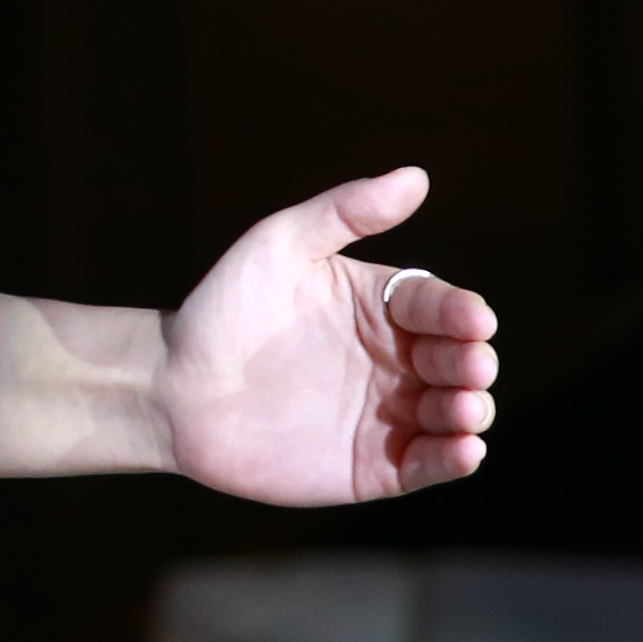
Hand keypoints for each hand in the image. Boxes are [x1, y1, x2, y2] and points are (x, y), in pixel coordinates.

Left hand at [161, 166, 499, 504]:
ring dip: (471, 410)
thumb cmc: (221, 310)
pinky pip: (428, 463)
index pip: (441, 306)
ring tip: (464, 408)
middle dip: (472, 362)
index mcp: (382, 306)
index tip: (472, 319)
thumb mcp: (277, 245)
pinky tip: (462, 450)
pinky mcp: (377, 465)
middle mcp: (397, 358)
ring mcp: (391, 413)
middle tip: (470, 365)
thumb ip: (343, 212)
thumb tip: (416, 176)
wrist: (170, 390)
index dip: (461, 313)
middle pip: (458, 359)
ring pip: (454, 412)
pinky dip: (454, 458)